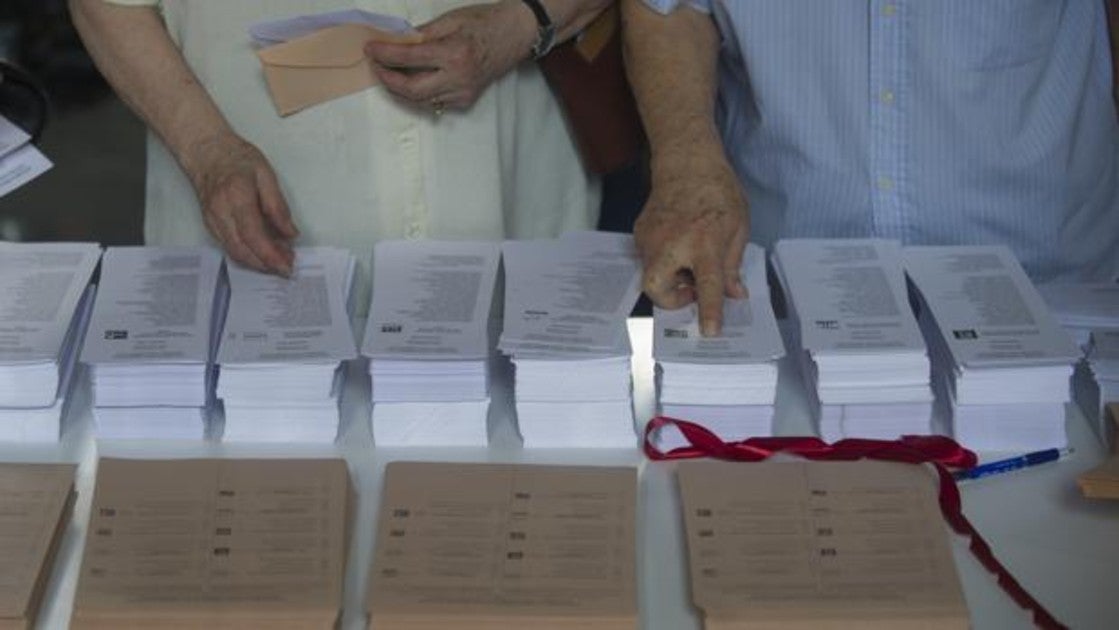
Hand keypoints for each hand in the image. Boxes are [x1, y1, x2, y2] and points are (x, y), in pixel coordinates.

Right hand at [185, 133, 298, 274]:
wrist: (206, 152)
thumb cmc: (236, 158)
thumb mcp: (266, 175)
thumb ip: (278, 206)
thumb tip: (290, 232)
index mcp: (237, 197)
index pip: (253, 235)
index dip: (271, 255)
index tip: (287, 265)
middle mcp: (220, 212)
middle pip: (242, 250)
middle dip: (267, 264)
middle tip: (288, 266)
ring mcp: (212, 221)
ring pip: (235, 252)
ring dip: (258, 262)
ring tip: (280, 259)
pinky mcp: (211, 225)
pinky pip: (230, 247)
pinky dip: (248, 254)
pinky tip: (264, 251)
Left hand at [364, 1, 535, 110]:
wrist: (516, 34)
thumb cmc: (485, 22)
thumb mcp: (450, 20)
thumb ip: (421, 34)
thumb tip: (396, 42)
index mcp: (454, 53)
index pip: (408, 59)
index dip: (385, 55)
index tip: (371, 49)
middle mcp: (459, 78)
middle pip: (411, 90)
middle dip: (387, 80)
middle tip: (376, 66)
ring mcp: (463, 93)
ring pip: (421, 100)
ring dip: (400, 89)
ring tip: (389, 73)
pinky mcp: (467, 100)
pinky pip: (434, 102)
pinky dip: (419, 94)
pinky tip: (412, 80)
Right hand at [635, 157, 748, 336]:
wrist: (687, 162)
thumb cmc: (718, 193)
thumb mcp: (737, 228)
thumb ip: (732, 265)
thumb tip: (733, 294)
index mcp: (703, 242)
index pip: (708, 285)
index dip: (709, 312)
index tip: (709, 332)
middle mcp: (672, 243)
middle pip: (657, 287)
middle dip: (670, 300)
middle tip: (691, 290)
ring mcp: (650, 237)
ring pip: (651, 274)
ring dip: (670, 277)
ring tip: (688, 261)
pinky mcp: (639, 232)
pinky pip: (648, 258)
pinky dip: (664, 260)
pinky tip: (677, 243)